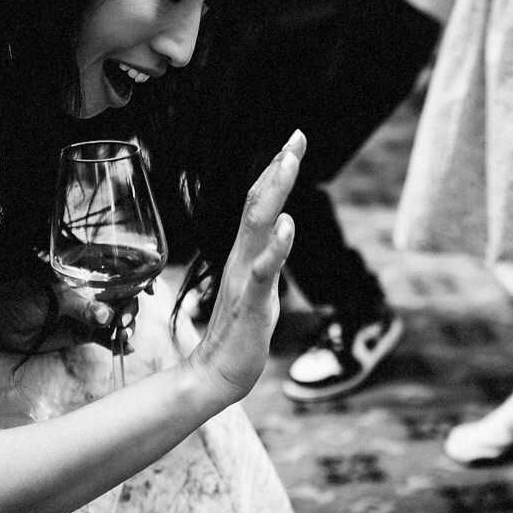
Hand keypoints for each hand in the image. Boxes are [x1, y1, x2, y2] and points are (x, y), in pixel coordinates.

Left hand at [0, 275, 127, 353]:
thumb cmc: (19, 300)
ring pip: (115, 321)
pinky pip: (104, 338)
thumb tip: (107, 317)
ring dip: (125, 329)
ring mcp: (86, 316)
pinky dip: (115, 343)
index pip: (115, 277)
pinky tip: (125, 349)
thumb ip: (81, 306)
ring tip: (125, 338)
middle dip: (129, 311)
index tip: (146, 292)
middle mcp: (88, 296)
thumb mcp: (52, 299)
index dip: (133, 283)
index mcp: (83, 279)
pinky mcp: (80, 335)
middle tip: (124, 324)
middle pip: (121, 301)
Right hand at [184, 131, 300, 405]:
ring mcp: (245, 279)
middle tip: (295, 138)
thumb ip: (267, 257)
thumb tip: (281, 225)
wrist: (216, 374)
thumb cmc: (239, 332)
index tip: (293, 142)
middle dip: (278, 170)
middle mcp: (242, 259)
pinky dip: (275, 247)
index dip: (275, 172)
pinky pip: (262, 271)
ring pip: (258, 227)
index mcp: (245, 255)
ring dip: (274, 193)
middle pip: (257, 205)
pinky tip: (287, 226)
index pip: (259, 204)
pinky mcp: (251, 304)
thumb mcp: (259, 287)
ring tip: (289, 163)